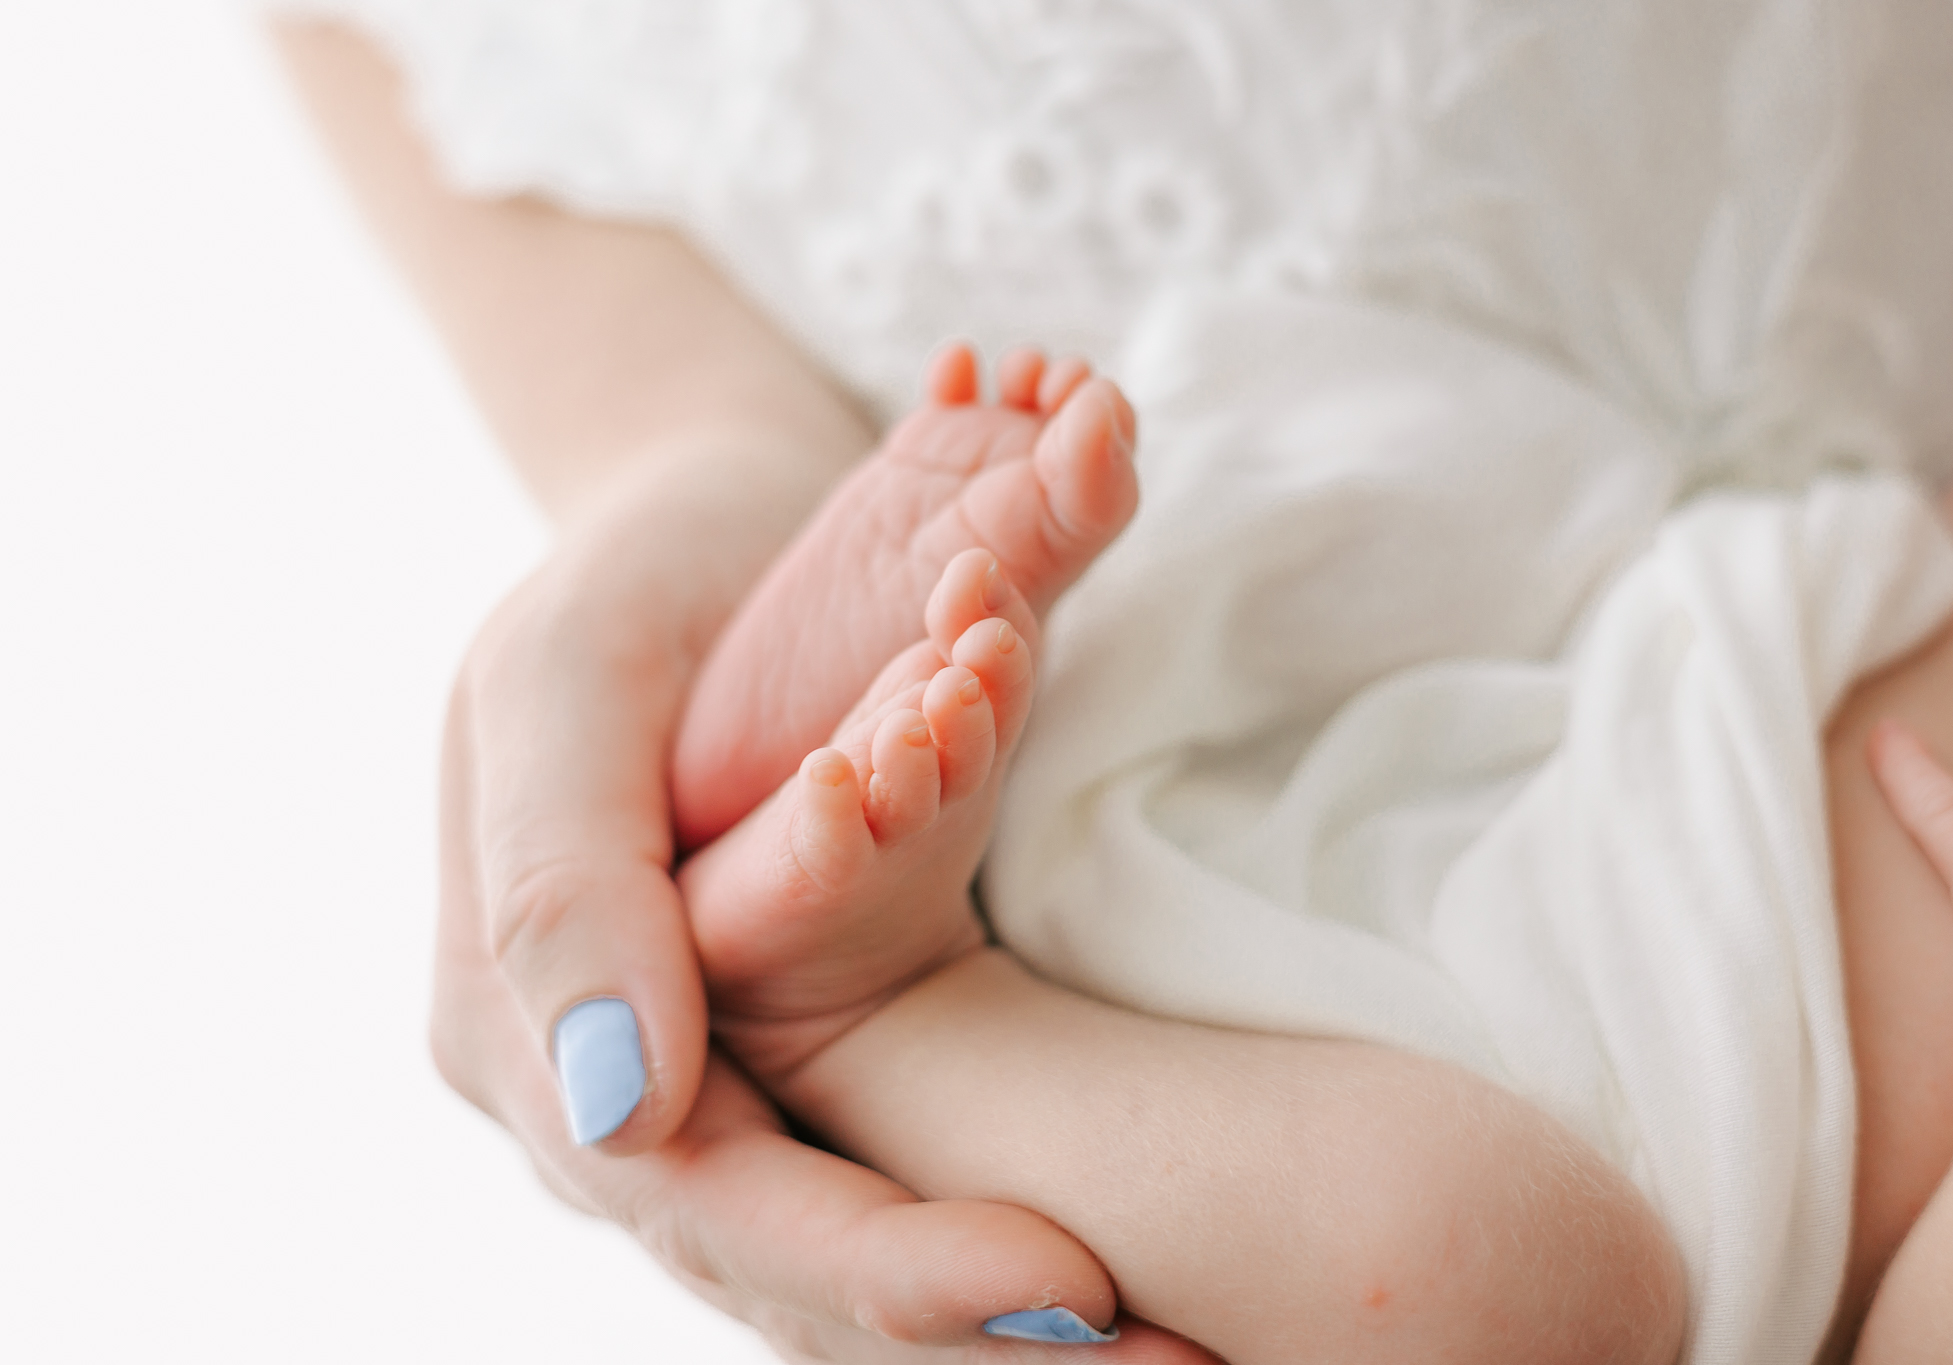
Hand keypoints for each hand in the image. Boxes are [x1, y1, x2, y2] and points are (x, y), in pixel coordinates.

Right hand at [429, 454, 1215, 1359]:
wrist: (699, 542)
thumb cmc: (639, 587)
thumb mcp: (565, 682)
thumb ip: (562, 887)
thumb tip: (612, 1108)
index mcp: (518, 1026)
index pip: (701, 1196)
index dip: (876, 1261)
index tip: (1065, 1282)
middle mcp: (598, 1102)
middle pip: (780, 1274)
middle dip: (968, 1335)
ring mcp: (684, 1099)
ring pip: (830, 1271)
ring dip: (990, 1335)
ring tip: (1178, 1359)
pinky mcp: (772, 1074)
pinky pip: (867, 1195)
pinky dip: (977, 1255)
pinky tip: (1108, 1301)